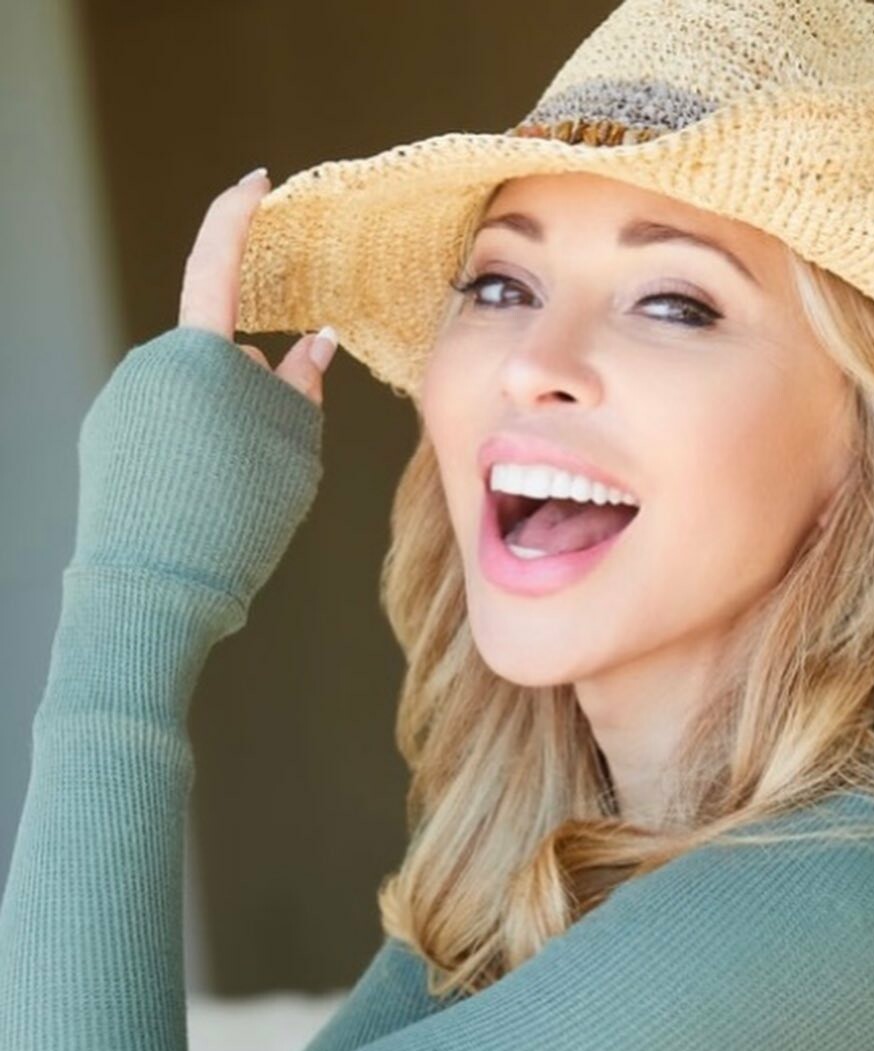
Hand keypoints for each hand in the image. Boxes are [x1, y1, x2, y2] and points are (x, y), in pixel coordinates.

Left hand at [68, 168, 335, 611]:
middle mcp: (149, 366)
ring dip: (221, 425)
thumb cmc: (237, 516)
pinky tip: (200, 499)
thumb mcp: (294, 451)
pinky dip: (188, 450)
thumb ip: (300, 387)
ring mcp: (121, 403)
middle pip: (219, 358)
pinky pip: (163, 427)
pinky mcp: (106, 440)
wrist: (156, 587)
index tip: (257, 184)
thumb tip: (311, 345)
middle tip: (272, 454)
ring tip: (234, 491)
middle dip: (250, 388)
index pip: (219, 263)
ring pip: (193, 398)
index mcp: (199, 355)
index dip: (238, 215)